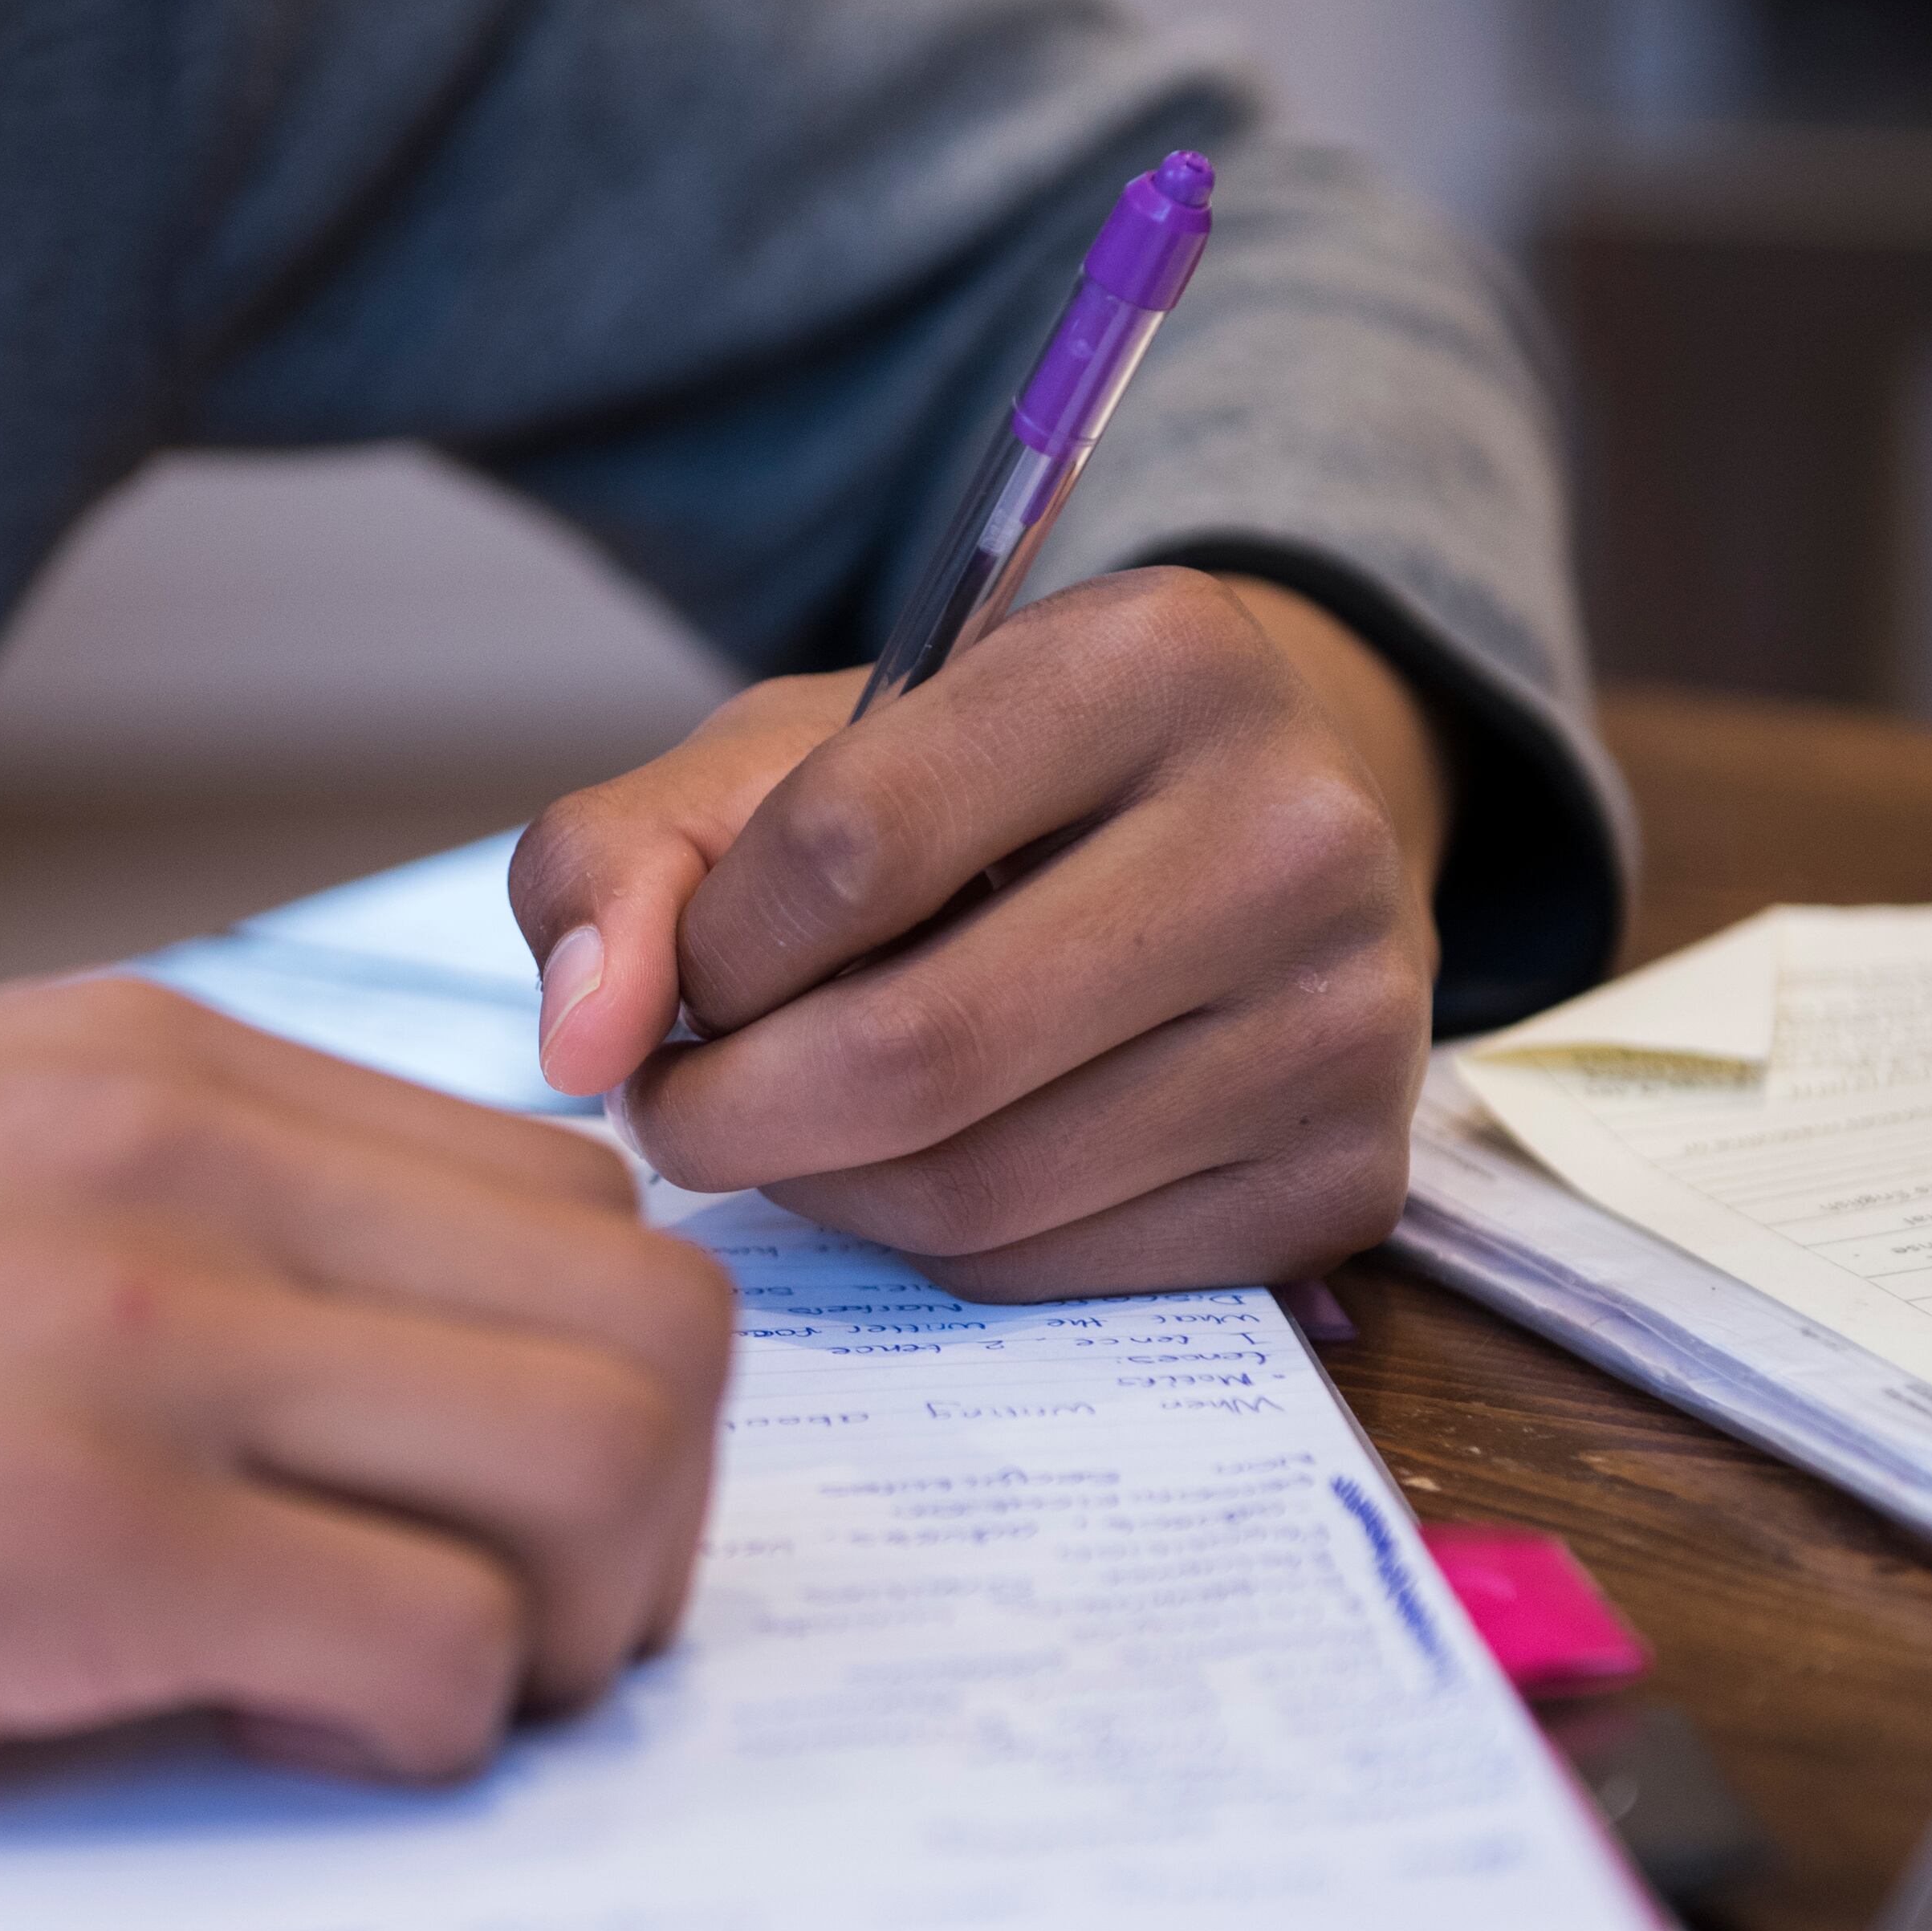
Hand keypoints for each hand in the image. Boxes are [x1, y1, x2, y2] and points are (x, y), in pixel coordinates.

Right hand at [0, 980, 734, 1817]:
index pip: (570, 1200)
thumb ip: (172, 1227)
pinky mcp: (50, 1540)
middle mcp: (168, 1155)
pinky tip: (246, 1728)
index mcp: (146, 1058)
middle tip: (483, 1636)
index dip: (576, 1389)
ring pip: (607, 1467)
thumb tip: (402, 1378)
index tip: (455, 1507)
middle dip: (634, 1525)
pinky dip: (407, 1737)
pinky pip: (432, 1656)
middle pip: (652, 1322)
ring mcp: (118, 1337)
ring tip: (384, 1688)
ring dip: (560, 1632)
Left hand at [511, 569, 1447, 1300]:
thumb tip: (581, 1044)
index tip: (694, 970)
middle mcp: (1295, 829)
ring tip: (804, 1120)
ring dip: (825, 1188)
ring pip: (978, 1190)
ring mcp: (1347, 1020)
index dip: (711, 946)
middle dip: (731, 1110)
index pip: (846, 846)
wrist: (1229, 844)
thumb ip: (621, 860)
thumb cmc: (977, 795)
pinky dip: (942, 1248)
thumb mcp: (783, 761)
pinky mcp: (1349, 1179)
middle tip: (681, 1105)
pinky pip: (1058, 1275)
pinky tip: (935, 1160)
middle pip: (915, 1048)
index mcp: (1156, 655)